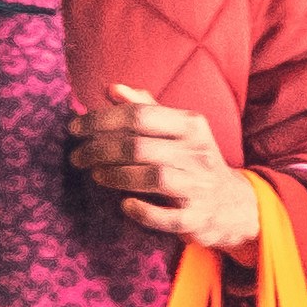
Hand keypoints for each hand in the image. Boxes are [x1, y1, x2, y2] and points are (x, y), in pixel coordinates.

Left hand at [70, 83, 262, 251]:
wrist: (232, 203)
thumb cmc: (192, 161)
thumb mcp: (178, 130)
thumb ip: (146, 108)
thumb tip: (112, 88)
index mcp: (191, 124)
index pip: (139, 114)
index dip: (101, 119)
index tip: (75, 128)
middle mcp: (198, 152)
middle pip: (139, 146)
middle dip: (99, 150)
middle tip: (77, 157)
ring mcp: (199, 186)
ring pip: (152, 177)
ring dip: (116, 176)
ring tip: (95, 175)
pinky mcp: (197, 217)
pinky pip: (167, 218)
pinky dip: (143, 211)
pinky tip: (125, 205)